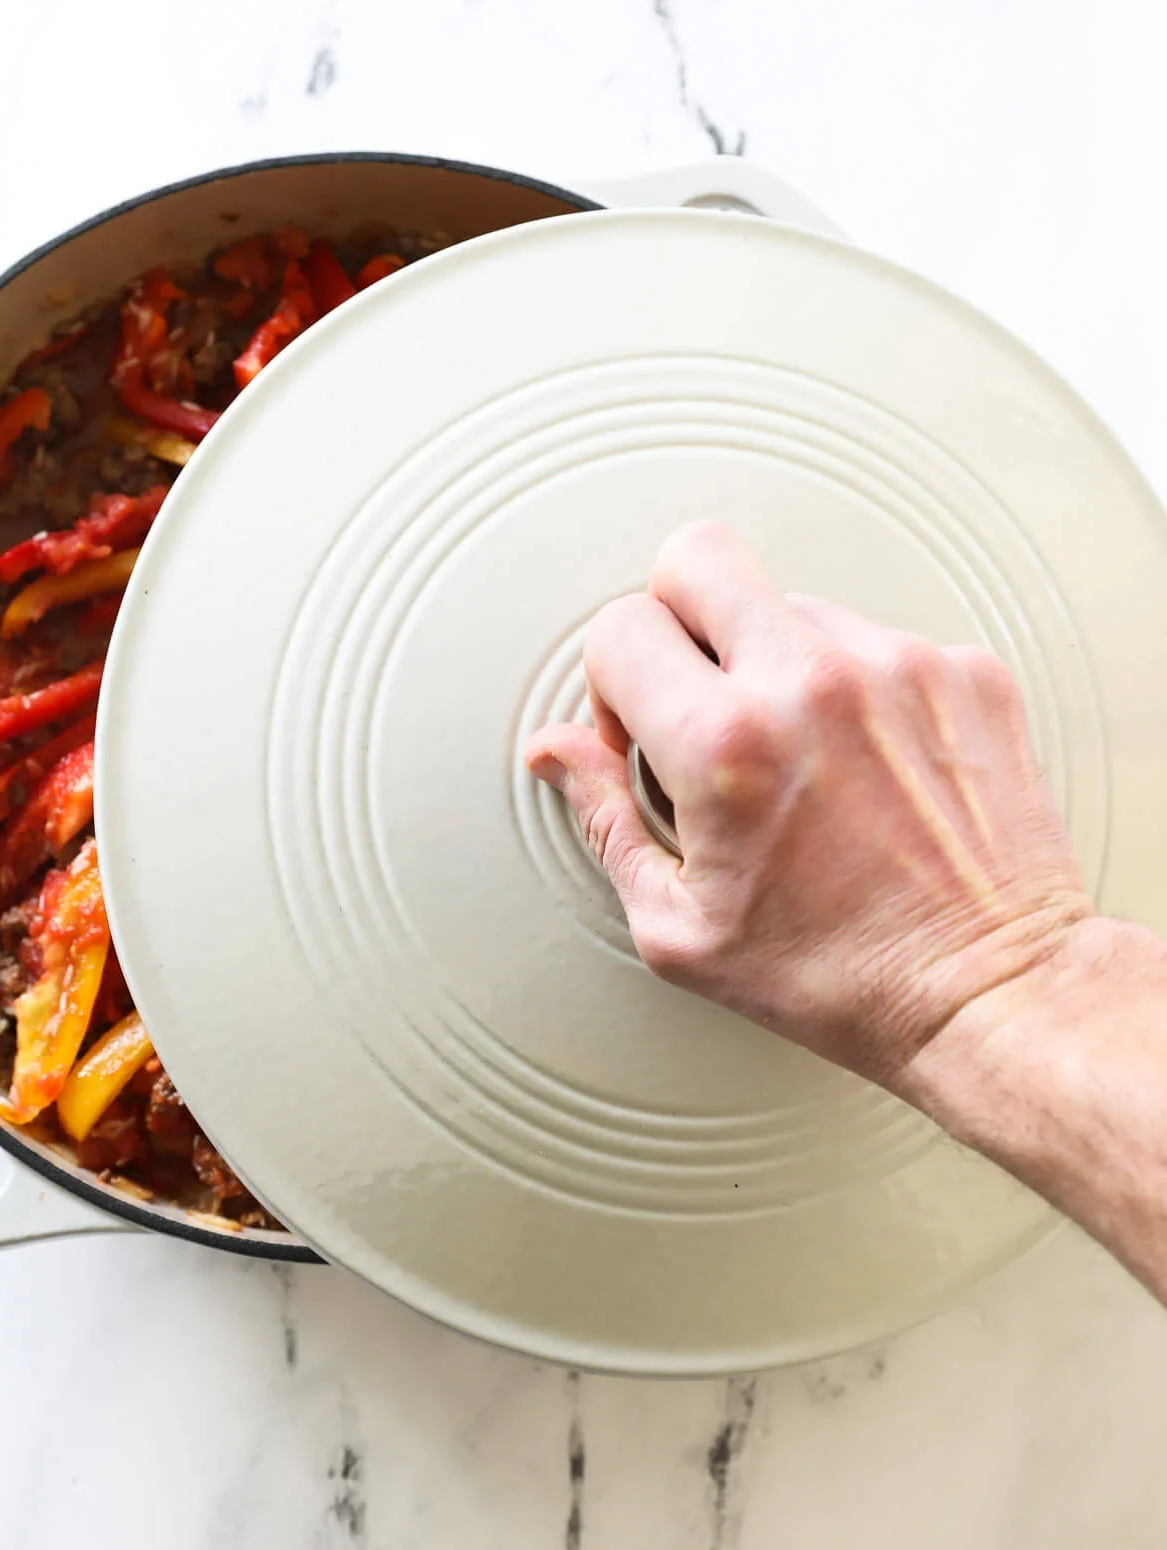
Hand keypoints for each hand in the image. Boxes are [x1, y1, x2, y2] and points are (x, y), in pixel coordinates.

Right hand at [524, 523, 1092, 1096]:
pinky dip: (858, 690)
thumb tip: (558, 752)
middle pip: (697, 556)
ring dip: (774, 665)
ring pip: (792, 605)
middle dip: (674, 616)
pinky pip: (876, 640)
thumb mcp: (681, 927)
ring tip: (798, 761)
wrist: (992, 992)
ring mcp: (898, 666)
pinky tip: (865, 767)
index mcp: (726, 744)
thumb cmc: (843, 980)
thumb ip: (604, 819)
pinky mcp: (964, 672)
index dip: (610, 688)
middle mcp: (813, 683)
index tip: (638, 737)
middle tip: (693, 693)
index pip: (619, 627)